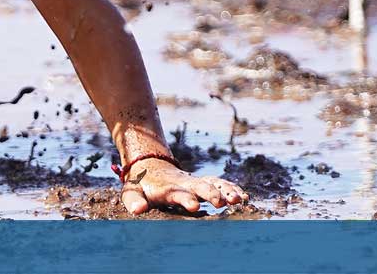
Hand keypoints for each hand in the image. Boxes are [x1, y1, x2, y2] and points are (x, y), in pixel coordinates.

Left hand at [119, 158, 248, 214]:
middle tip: (220, 203)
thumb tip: (137, 210)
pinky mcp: (202, 181)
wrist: (149, 165)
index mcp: (167, 187)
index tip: (194, 206)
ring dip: (226, 190)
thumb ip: (134, 200)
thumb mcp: (132, 191)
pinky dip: (231, 188)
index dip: (185, 198)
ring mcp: (195, 181)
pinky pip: (219, 183)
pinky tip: (244, 196)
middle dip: (210, 194)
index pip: (177, 192)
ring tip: (239, 199)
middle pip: (200, 186)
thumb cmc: (141, 184)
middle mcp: (184, 182)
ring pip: (214, 183)